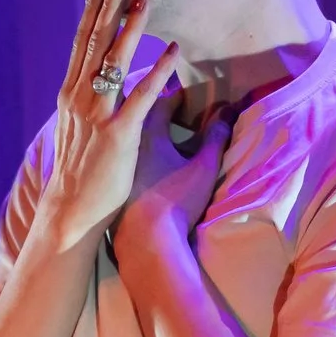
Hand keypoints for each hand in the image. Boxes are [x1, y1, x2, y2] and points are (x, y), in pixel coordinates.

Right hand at [36, 0, 184, 238]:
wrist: (71, 209)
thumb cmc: (80, 171)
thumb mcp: (79, 128)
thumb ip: (89, 101)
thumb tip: (102, 81)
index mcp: (70, 94)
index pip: (81, 43)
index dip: (92, 11)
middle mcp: (80, 98)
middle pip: (94, 43)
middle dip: (107, 7)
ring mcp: (98, 115)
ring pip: (113, 61)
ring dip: (130, 28)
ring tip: (143, 1)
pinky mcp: (118, 135)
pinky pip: (142, 97)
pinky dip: (159, 71)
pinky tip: (173, 51)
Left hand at [121, 106, 232, 247]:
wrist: (143, 240)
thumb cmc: (176, 201)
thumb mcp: (204, 168)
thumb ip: (215, 138)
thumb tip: (226, 113)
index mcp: (149, 134)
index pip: (160, 103)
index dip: (175, 97)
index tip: (183, 96)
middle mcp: (125, 143)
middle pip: (134, 115)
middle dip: (149, 107)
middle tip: (163, 108)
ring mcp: (115, 165)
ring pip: (121, 137)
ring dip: (133, 130)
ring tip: (147, 131)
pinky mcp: (108, 186)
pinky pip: (114, 159)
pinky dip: (124, 154)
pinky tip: (134, 165)